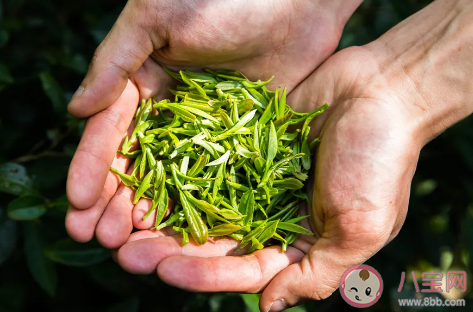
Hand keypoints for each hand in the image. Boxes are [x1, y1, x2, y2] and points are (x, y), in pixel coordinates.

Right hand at [65, 0, 362, 245]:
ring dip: (148, 212)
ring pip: (170, 178)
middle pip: (135, 163)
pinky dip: (194, 205)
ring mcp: (204, 130)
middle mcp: (169, 110)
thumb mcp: (157, 15)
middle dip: (113, 201)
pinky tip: (179, 233)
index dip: (91, 168)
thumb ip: (115, 61)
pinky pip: (212, 177)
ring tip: (129, 246)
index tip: (76, 204)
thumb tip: (75, 110)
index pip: (109, 131)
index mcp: (142, 80)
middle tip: (99, 238)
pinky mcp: (238, 140)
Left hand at [112, 46, 417, 310]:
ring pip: (201, 205)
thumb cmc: (381, 162)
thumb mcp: (361, 228)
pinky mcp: (245, 145)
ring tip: (122, 220)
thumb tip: (267, 306)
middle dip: (169, 249)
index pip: (243, 269)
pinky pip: (207, 162)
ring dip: (164, 215)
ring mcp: (255, 179)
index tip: (164, 270)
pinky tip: (144, 176)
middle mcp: (271, 215)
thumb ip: (318, 273)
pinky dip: (178, 172)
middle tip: (124, 251)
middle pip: (213, 241)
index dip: (203, 274)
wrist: (385, 90)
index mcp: (298, 243)